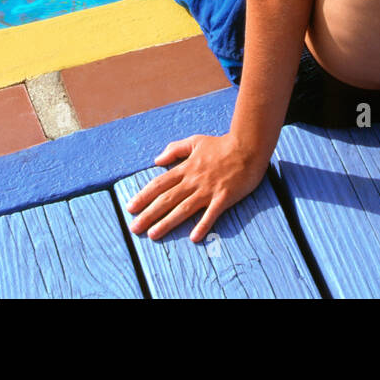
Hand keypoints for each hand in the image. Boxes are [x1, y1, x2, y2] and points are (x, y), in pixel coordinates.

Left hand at [124, 133, 269, 242]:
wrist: (248, 145)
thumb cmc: (222, 144)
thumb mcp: (195, 142)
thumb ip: (175, 149)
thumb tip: (156, 160)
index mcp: (186, 168)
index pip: (160, 184)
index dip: (144, 196)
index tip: (130, 208)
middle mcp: (194, 180)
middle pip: (167, 199)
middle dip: (149, 214)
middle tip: (134, 228)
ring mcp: (209, 189)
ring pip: (184, 208)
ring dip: (167, 222)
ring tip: (153, 235)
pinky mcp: (225, 196)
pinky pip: (212, 213)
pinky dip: (203, 225)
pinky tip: (194, 238)